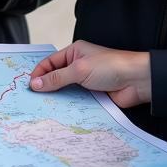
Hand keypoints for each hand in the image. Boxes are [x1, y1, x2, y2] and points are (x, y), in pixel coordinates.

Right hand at [29, 40, 151, 107]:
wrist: (137, 81)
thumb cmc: (111, 66)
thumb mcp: (79, 70)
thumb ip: (56, 78)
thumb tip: (35, 84)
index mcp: (74, 52)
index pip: (50, 62)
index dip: (39, 73)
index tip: (29, 86)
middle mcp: (78, 65)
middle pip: (56, 78)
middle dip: (45, 87)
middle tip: (32, 100)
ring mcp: (85, 81)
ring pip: (65, 91)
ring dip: (57, 99)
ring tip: (43, 109)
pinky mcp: (92, 96)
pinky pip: (75, 102)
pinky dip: (68, 107)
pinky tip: (60, 114)